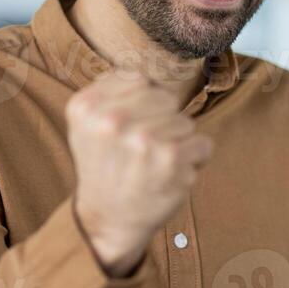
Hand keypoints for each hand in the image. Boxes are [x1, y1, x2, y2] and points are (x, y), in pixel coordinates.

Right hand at [65, 72, 212, 275]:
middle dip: (161, 122)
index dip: (141, 104)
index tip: (126, 131)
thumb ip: (113, 89)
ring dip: (177, 143)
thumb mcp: (89, 122)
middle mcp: (111, 119)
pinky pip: (203, 143)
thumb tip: (150, 67)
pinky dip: (194, 160)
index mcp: (86, 105)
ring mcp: (143, 138)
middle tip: (140, 152)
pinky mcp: (172, 158)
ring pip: (185, 121)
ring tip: (152, 165)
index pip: (139, 79)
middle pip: (165, 98)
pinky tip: (170, 175)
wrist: (108, 220)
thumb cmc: (104, 166)